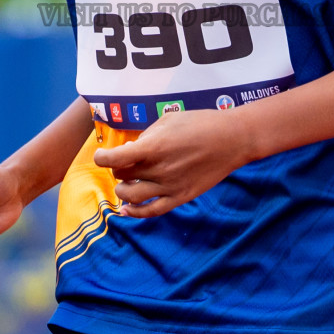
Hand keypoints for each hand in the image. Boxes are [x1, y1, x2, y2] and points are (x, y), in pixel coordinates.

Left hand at [93, 109, 251, 217]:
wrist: (232, 139)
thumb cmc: (200, 123)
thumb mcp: (168, 120)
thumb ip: (146, 136)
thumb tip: (131, 150)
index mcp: (153, 148)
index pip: (113, 159)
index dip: (101, 158)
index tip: (101, 156)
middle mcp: (158, 170)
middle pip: (121, 176)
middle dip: (119, 169)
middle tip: (127, 163)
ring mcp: (169, 186)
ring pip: (131, 197)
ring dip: (123, 190)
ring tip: (127, 183)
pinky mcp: (180, 197)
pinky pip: (151, 211)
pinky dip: (135, 213)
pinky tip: (127, 209)